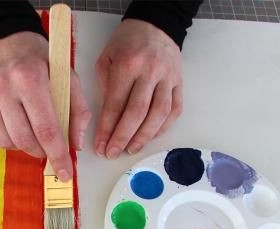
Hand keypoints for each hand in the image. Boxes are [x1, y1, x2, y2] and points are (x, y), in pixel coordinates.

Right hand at [0, 31, 90, 180]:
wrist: (4, 38)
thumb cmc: (38, 60)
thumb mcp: (66, 76)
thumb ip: (77, 110)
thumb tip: (74, 145)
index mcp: (31, 78)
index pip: (46, 129)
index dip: (57, 156)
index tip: (64, 173)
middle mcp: (2, 86)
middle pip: (24, 141)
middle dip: (40, 152)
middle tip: (46, 147)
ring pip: (4, 142)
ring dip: (20, 146)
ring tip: (27, 130)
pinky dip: (0, 142)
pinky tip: (8, 128)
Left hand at [94, 19, 182, 157]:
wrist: (155, 24)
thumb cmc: (127, 42)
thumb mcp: (106, 57)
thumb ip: (105, 86)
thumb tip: (106, 119)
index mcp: (127, 64)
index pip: (115, 104)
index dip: (107, 129)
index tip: (100, 145)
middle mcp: (150, 72)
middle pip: (137, 113)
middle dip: (123, 137)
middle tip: (112, 153)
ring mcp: (168, 78)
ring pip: (158, 115)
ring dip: (143, 137)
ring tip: (130, 150)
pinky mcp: (179, 83)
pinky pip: (174, 111)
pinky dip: (162, 128)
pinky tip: (149, 137)